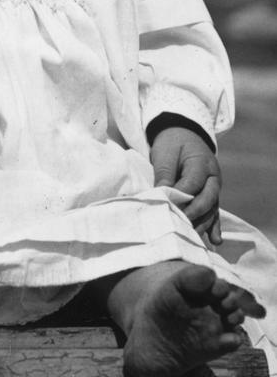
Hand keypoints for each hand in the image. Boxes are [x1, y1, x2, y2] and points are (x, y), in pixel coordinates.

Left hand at [150, 126, 221, 244]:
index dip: (181, 198)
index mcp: (202, 163)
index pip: (193, 183)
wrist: (182, 134)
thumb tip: (162, 196)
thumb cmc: (172, 143)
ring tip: (191, 238)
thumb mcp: (165, 154)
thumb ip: (165, 175)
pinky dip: (214, 226)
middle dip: (194, 214)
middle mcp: (213, 177)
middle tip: (179, 226)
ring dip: (202, 224)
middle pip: (207, 199)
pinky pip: (214, 212)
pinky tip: (214, 242)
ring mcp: (214, 188)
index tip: (169, 210)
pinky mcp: (211, 195)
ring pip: (211, 209)